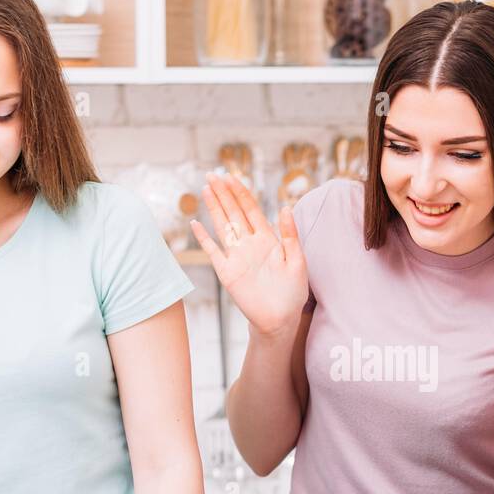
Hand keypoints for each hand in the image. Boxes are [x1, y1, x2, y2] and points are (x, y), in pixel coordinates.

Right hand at [191, 173, 307, 338]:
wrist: (281, 319)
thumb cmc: (292, 292)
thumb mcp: (297, 261)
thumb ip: (290, 235)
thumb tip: (285, 207)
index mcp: (267, 239)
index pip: (251, 210)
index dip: (241, 193)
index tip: (231, 176)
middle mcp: (250, 244)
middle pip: (234, 213)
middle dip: (224, 193)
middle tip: (212, 174)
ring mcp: (236, 257)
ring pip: (222, 226)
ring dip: (214, 208)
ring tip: (205, 189)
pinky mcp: (227, 272)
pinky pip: (213, 252)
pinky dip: (204, 239)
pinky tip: (195, 224)